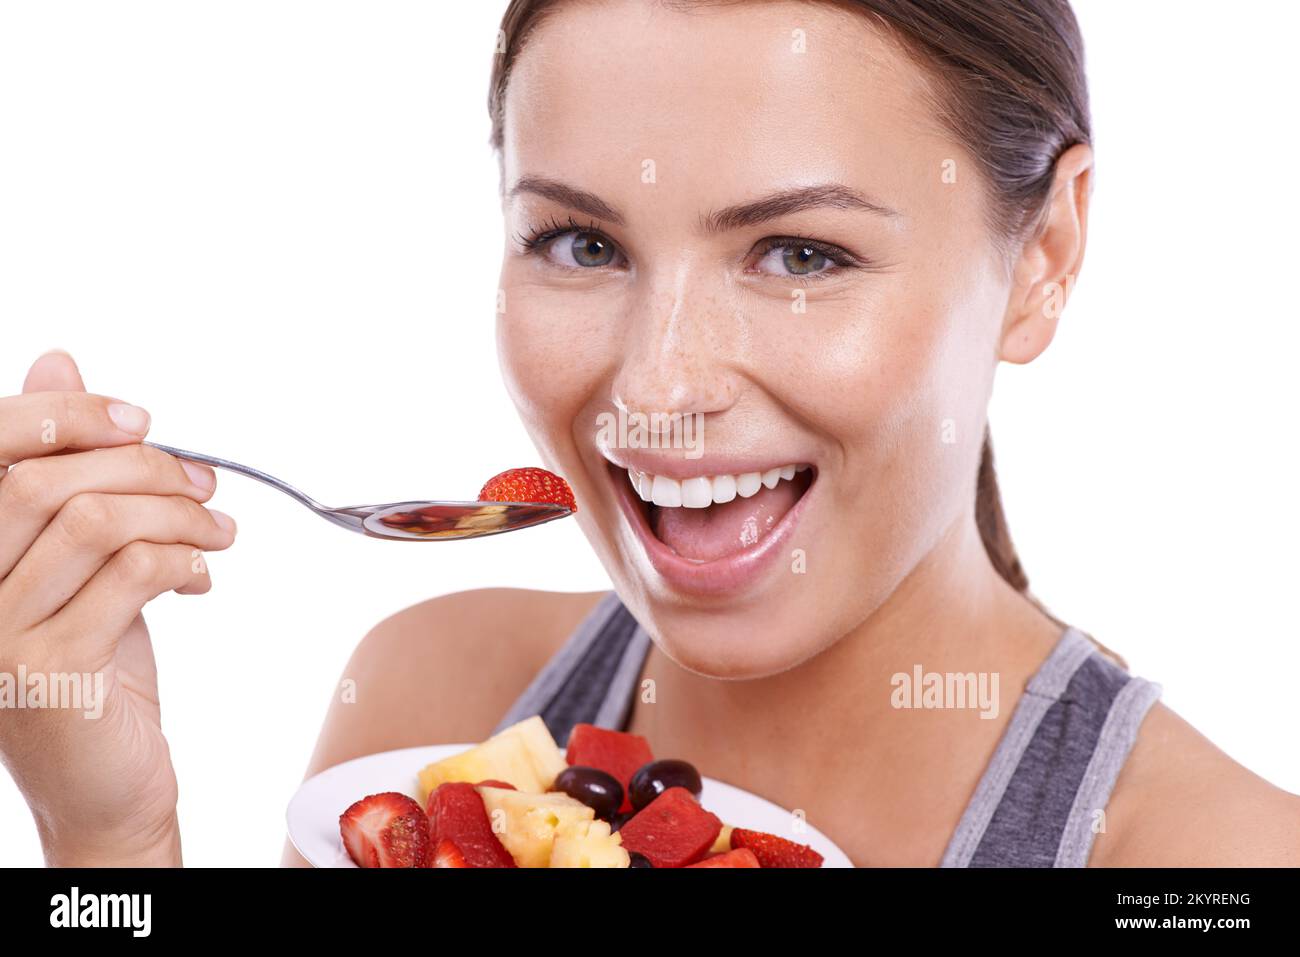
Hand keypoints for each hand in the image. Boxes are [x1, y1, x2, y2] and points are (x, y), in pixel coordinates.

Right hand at [0, 351, 235, 865]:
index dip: (66, 413)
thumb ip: (70, 475)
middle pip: (44, 478)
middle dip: (144, 466)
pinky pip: (131, 574)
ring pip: (94, 520)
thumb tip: (58, 363)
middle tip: (206, 484)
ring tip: (220, 531)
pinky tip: (202, 575)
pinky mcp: (49, 670)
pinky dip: (184, 559)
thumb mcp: (82, 562)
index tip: (142, 418)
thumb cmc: (93, 667)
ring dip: (179, 513)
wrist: (103, 787)